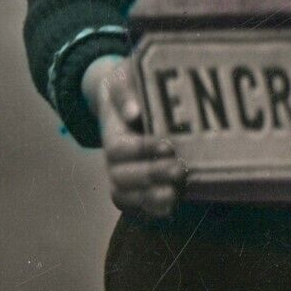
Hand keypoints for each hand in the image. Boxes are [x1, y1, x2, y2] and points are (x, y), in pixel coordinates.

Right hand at [84, 55, 187, 217]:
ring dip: (151, 198)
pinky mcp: (137, 189)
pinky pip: (136, 209)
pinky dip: (151, 212)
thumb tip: (133, 112)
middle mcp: (113, 161)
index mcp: (111, 133)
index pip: (119, 149)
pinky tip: (171, 208)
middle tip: (179, 169)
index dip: (141, 150)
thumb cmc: (129, 86)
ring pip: (126, 197)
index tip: (167, 145)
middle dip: (151, 176)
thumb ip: (125, 91)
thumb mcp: (124, 78)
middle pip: (121, 178)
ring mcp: (123, 177)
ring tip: (175, 193)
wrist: (124, 98)